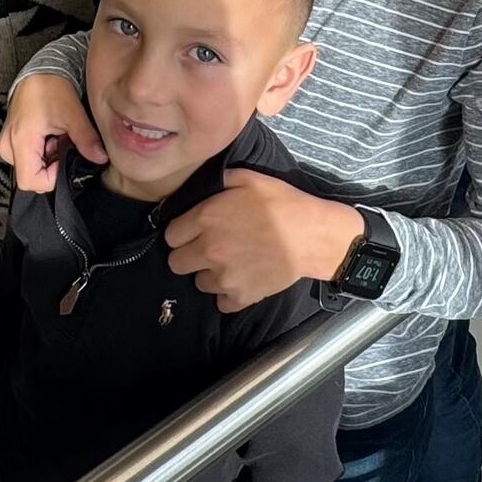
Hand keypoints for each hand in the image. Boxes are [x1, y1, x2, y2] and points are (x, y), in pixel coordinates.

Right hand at [0, 73, 105, 192]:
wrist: (40, 70)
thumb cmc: (52, 88)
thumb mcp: (72, 113)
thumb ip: (86, 139)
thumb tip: (101, 159)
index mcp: (20, 140)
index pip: (30, 181)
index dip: (52, 178)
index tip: (67, 158)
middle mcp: (8, 146)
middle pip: (30, 177)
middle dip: (52, 167)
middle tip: (66, 144)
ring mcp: (8, 143)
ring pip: (30, 168)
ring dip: (48, 160)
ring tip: (60, 137)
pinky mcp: (12, 139)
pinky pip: (27, 158)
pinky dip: (43, 152)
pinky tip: (53, 136)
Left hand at [164, 170, 362, 311]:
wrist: (311, 236)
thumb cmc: (281, 203)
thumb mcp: (249, 179)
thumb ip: (220, 180)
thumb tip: (205, 183)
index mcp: (206, 219)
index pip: (170, 236)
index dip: (181, 233)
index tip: (194, 232)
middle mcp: (208, 250)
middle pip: (176, 263)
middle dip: (188, 256)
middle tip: (207, 249)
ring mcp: (224, 277)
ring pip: (199, 283)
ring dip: (209, 275)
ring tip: (230, 263)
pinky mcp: (241, 296)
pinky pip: (222, 303)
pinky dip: (229, 295)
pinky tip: (242, 279)